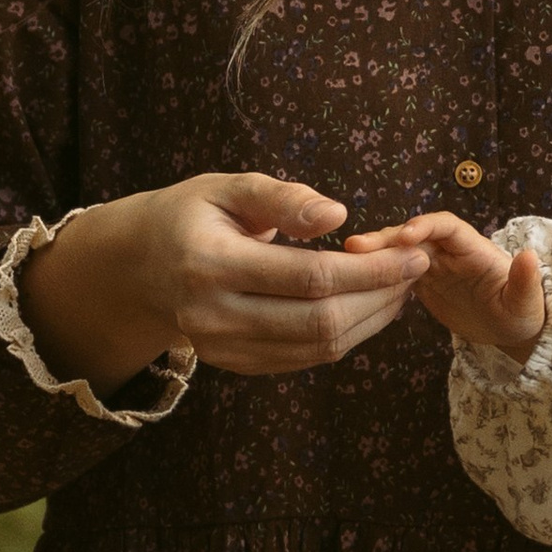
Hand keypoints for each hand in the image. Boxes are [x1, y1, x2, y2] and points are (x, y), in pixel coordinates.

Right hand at [16, 174, 427, 387]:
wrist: (136, 267)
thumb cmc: (189, 215)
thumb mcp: (226, 187)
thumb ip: (282, 198)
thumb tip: (337, 215)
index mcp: (211, 264)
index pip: (310, 278)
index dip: (370, 269)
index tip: (413, 252)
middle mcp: (214, 315)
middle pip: (319, 321)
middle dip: (379, 298)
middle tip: (415, 270)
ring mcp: (222, 348)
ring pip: (317, 348)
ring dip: (371, 321)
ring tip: (399, 287)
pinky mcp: (235, 364)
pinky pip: (302, 358)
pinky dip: (345, 337)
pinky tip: (367, 307)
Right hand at [346, 212, 548, 360]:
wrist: (510, 330)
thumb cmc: (522, 312)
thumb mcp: (527, 302)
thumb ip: (525, 281)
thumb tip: (529, 257)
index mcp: (474, 249)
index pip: (446, 227)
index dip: (424, 226)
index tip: (403, 237)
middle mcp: (450, 251)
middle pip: (414, 236)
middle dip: (386, 239)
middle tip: (354, 247)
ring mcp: (434, 266)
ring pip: (399, 252)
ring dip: (374, 254)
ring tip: (344, 261)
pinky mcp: (423, 282)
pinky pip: (396, 271)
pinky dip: (377, 274)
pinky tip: (354, 281)